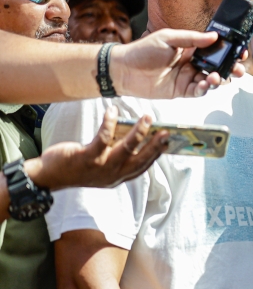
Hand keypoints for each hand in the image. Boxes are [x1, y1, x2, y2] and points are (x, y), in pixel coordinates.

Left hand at [28, 107, 169, 190]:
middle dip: (154, 145)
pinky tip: (113, 111)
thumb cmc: (77, 166)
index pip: (142, 167)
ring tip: (147, 118)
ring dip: (139, 132)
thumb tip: (133, 133)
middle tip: (166, 132)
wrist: (49, 175)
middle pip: (139, 159)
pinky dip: (109, 123)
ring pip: (126, 148)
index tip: (168, 143)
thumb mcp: (102, 163)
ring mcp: (101, 167)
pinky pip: (103, 138)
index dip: (156, 155)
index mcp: (118, 177)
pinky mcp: (87, 158)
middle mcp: (112, 175)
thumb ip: (117, 153)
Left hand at [111, 29, 246, 98]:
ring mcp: (187, 77)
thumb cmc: (142, 50)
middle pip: (217, 66)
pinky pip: (198, 91)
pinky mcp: (181, 91)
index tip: (240, 50)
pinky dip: (204, 89)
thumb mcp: (168, 38)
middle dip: (230, 68)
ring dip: (218, 79)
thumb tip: (215, 36)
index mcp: (191, 48)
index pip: (215, 49)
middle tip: (239, 69)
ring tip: (217, 77)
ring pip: (210, 80)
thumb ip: (192, 38)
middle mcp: (192, 63)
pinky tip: (206, 84)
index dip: (229, 50)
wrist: (123, 69)